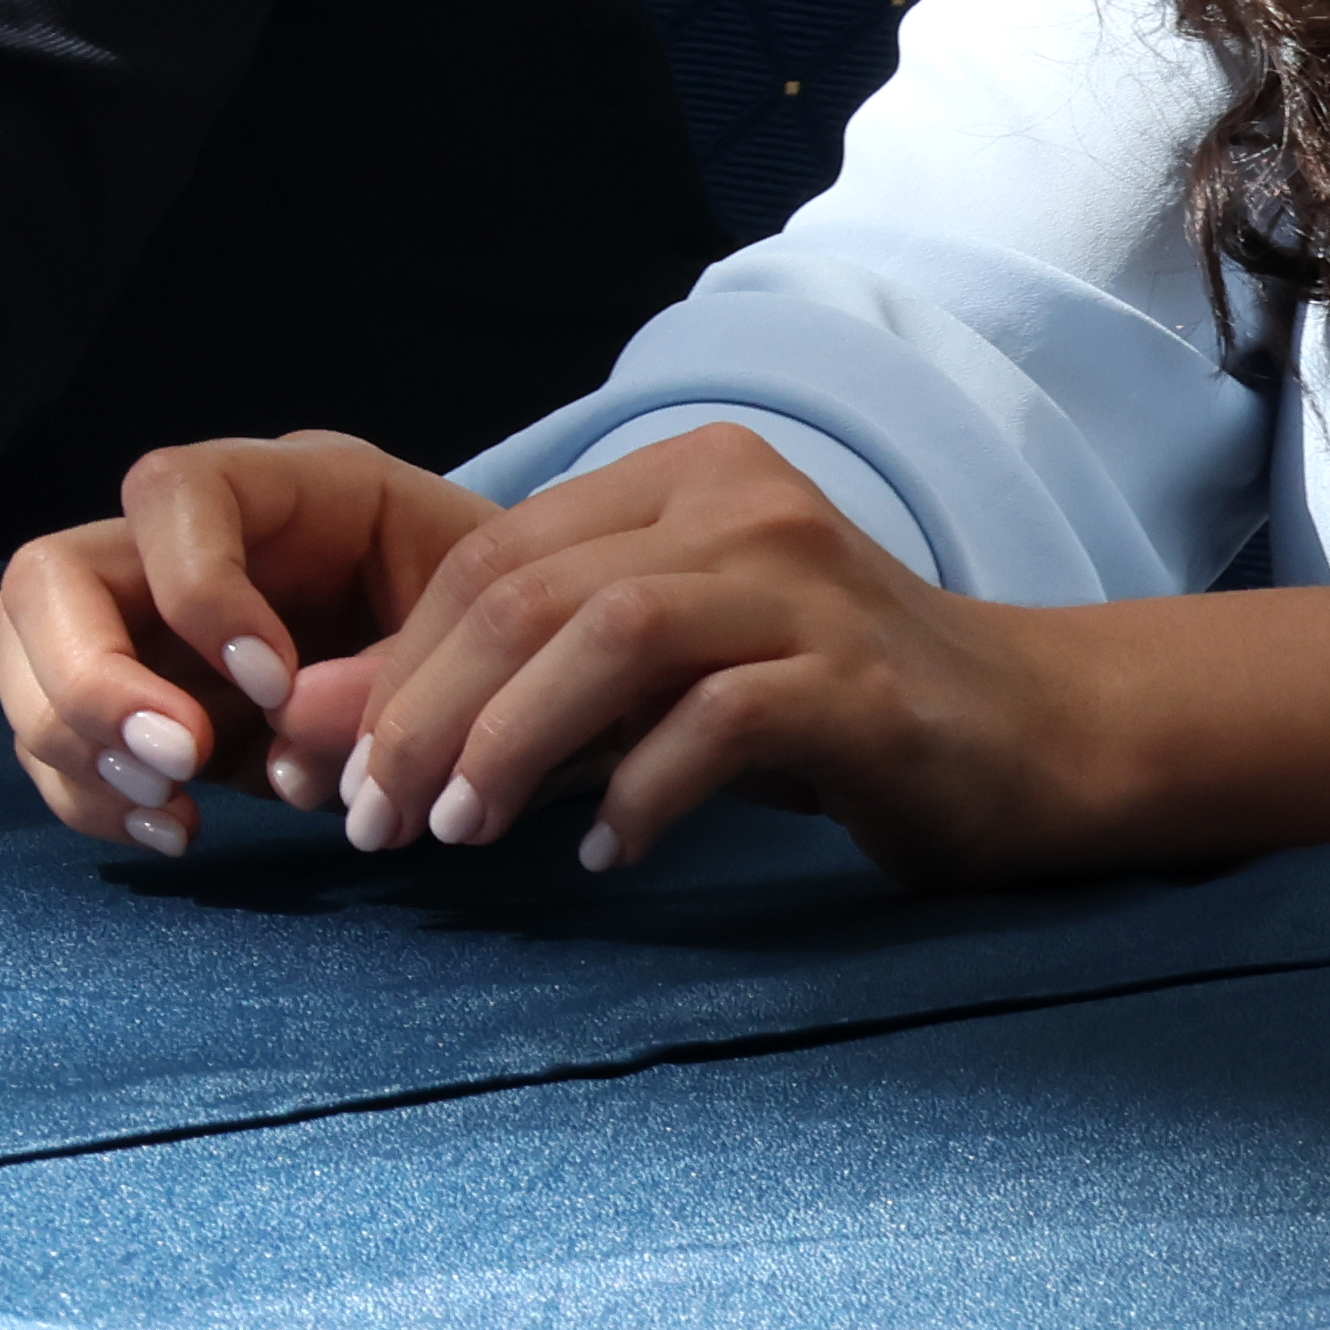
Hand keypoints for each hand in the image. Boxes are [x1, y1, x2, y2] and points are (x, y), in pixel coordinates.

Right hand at [0, 433, 503, 857]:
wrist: (492, 667)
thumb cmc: (490, 621)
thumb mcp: (475, 631)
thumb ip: (390, 673)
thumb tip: (282, 716)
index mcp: (290, 485)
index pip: (176, 491)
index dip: (199, 588)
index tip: (273, 683)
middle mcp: (187, 540)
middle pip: (50, 574)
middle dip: (92, 680)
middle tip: (181, 762)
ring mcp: (139, 616)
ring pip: (17, 652)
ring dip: (74, 744)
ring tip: (172, 803)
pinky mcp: (127, 694)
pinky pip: (48, 736)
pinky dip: (89, 796)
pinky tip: (174, 829)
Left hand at [280, 423, 1106, 888]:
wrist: (1029, 733)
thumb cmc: (819, 704)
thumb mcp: (653, 679)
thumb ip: (508, 688)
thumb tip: (300, 735)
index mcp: (691, 476)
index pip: (490, 555)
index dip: (393, 670)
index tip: (342, 781)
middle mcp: (749, 504)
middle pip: (531, 592)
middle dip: (425, 715)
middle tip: (377, 824)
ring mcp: (814, 586)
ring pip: (612, 635)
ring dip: (509, 743)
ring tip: (461, 834)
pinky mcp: (864, 681)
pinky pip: (719, 722)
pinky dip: (638, 793)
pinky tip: (607, 853)